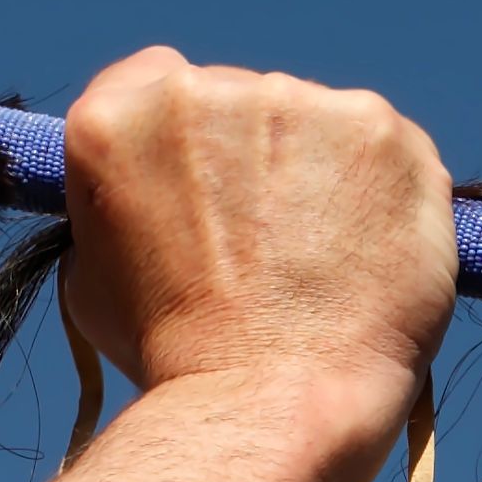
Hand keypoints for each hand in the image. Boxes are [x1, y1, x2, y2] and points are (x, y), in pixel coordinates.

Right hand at [46, 48, 454, 418]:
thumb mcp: (94, 277)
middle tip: (273, 247)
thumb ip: (122, 206)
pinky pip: (387, 150)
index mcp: (115, 117)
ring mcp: (296, 99)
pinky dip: (388, 195)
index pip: (155, 81)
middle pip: (244, 101)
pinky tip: (373, 255)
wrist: (271, 400)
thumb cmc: (178, 360)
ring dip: (325, 176)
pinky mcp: (379, 126)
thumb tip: (158, 196)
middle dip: (260, 159)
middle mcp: (200, 89)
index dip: (190, 140)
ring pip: (318, 125)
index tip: (211, 188)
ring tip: (326, 265)